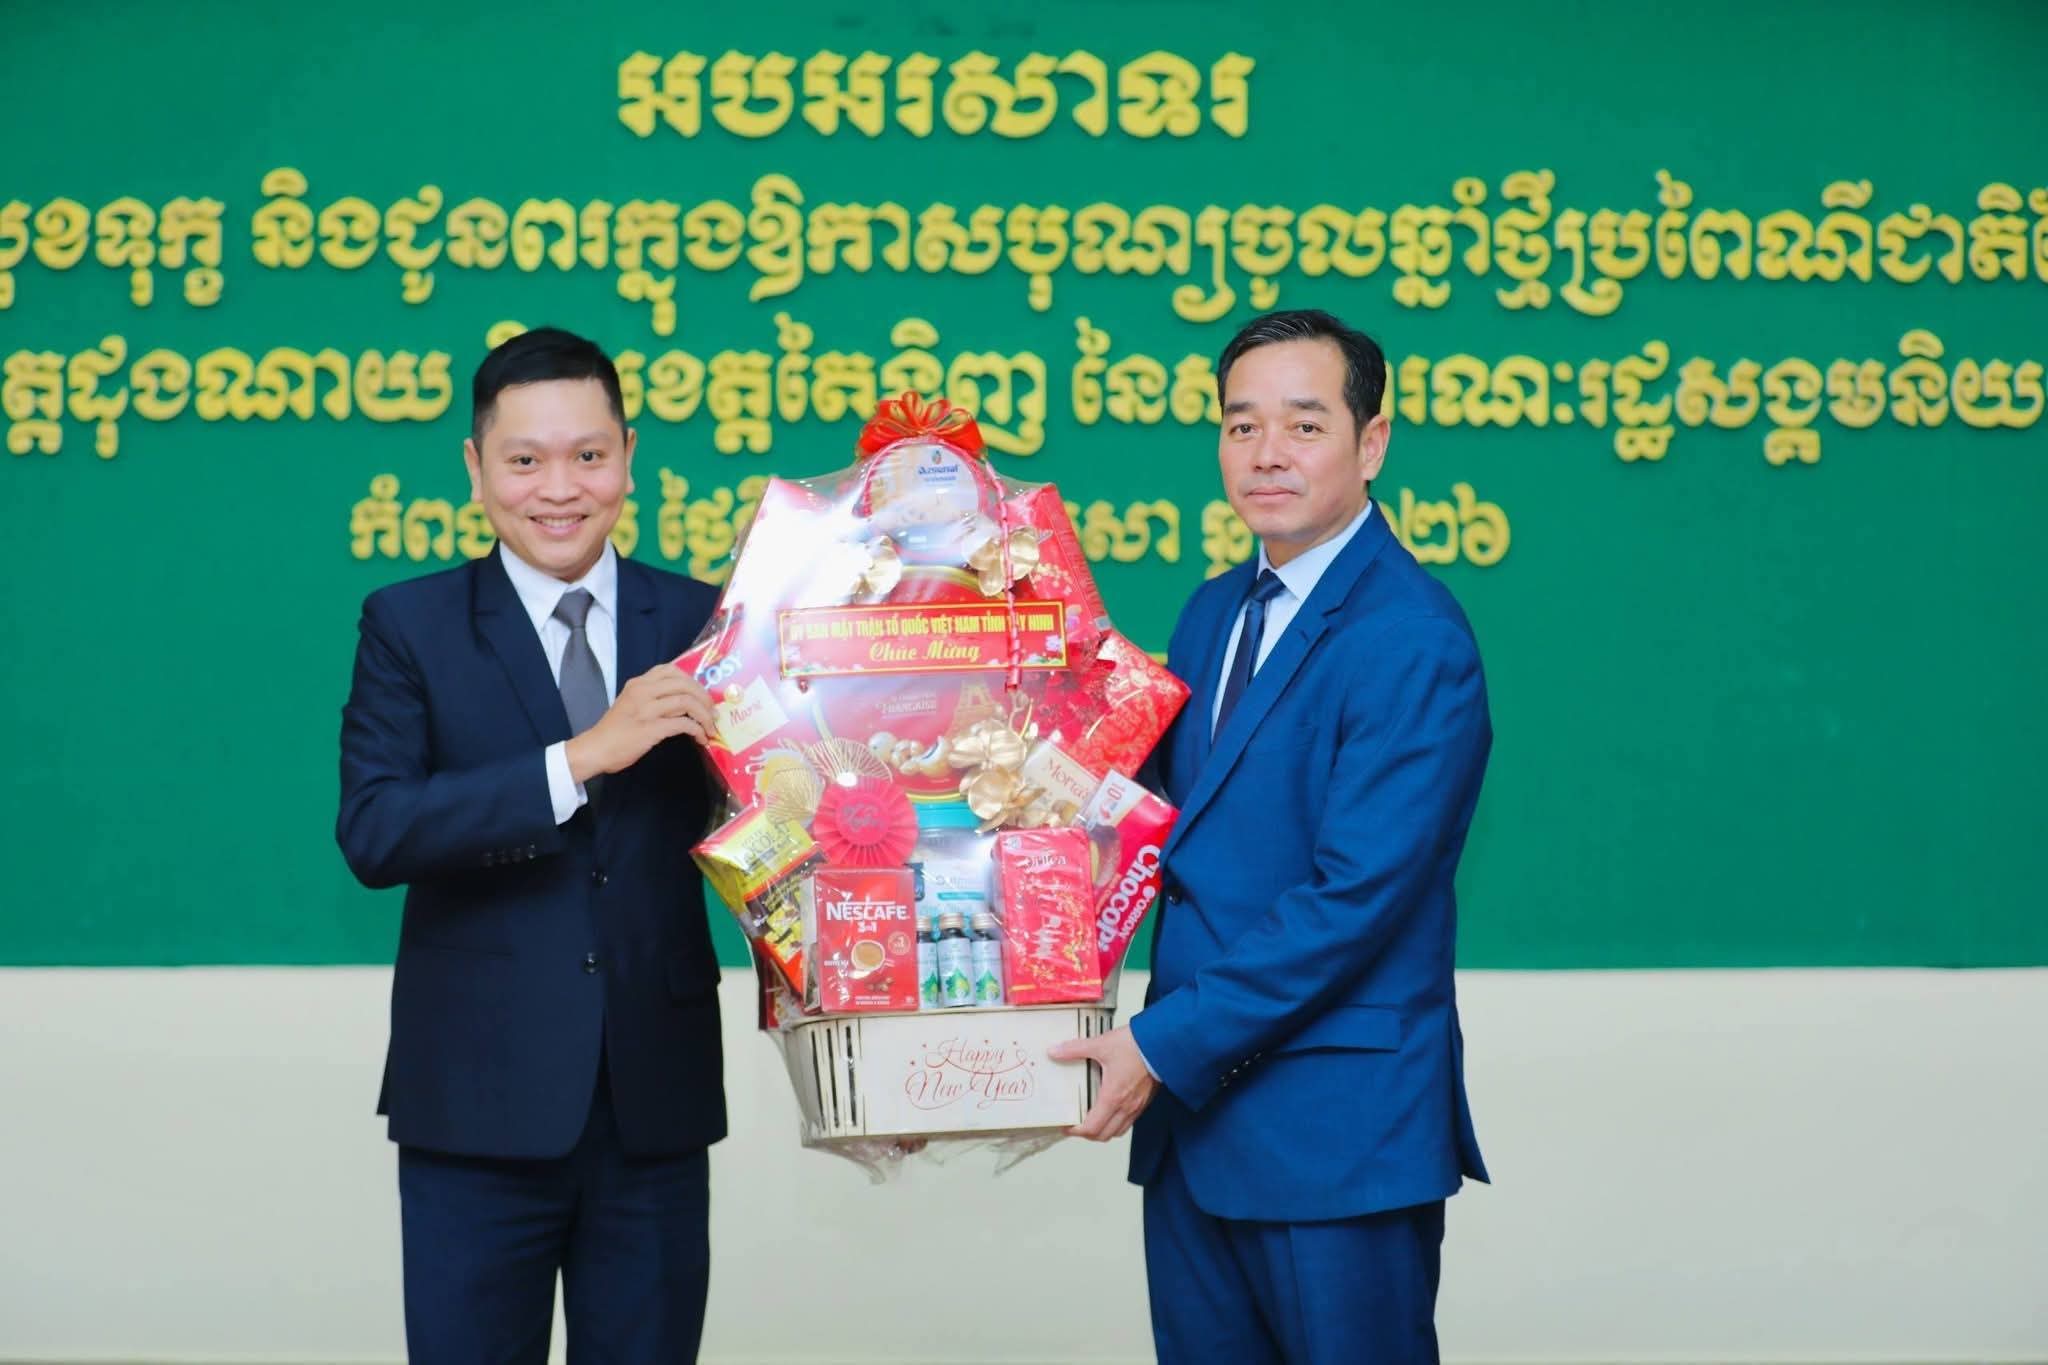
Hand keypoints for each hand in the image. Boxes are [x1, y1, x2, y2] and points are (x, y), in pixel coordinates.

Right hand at [564, 662, 716, 781]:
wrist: (596, 749)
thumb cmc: (614, 730)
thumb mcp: (631, 703)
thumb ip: (652, 697)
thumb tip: (683, 702)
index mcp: (638, 683)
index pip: (672, 670)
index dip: (693, 681)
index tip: (701, 695)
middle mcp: (643, 691)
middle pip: (685, 684)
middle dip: (704, 698)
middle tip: (712, 712)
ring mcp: (646, 709)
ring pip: (687, 702)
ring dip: (705, 716)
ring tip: (710, 728)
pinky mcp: (650, 729)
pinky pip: (683, 724)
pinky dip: (697, 730)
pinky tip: (701, 738)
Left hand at [1049, 1025, 1156, 1141]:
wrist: (1163, 1042)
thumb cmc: (1136, 1045)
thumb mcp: (1101, 1045)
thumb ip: (1075, 1049)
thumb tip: (1055, 1051)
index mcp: (1112, 1097)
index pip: (1092, 1128)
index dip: (1076, 1131)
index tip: (1067, 1126)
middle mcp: (1126, 1106)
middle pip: (1104, 1135)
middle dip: (1088, 1134)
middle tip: (1076, 1125)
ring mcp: (1137, 1106)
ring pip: (1118, 1131)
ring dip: (1104, 1130)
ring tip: (1093, 1119)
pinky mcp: (1145, 1101)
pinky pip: (1129, 1121)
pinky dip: (1117, 1122)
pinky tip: (1111, 1108)